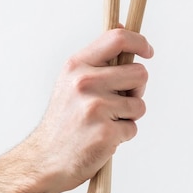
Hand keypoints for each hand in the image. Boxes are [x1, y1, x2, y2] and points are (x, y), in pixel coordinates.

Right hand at [26, 29, 153, 192]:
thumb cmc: (64, 121)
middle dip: (137, 89)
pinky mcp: (105, 132)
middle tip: (120, 102)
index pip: (118, 38)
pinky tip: (101, 139)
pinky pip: (133, 129)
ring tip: (105, 123)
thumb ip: (97, 61)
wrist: (44, 160)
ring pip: (139, 104)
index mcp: (77, 65)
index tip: (148, 52)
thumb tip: (124, 32)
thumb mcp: (71, 82)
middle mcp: (85, 82)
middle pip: (140, 73)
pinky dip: (122, 136)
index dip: (140, 42)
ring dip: (129, 116)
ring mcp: (95, 107)